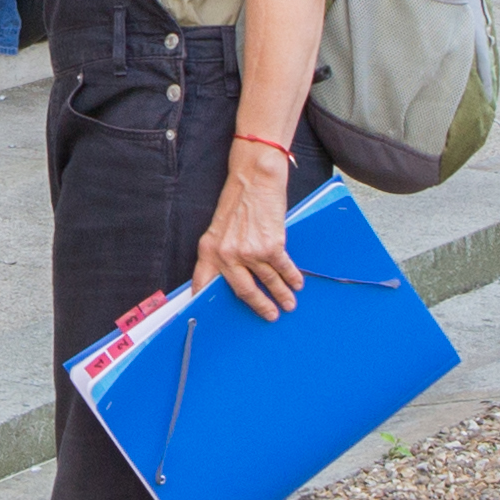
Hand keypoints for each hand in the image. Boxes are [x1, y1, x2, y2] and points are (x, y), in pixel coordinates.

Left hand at [192, 148, 305, 321]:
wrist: (254, 178)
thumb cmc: (238, 201)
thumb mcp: (219, 228)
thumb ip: (220, 252)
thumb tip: (229, 278)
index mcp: (209, 249)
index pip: (203, 283)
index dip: (204, 303)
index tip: (209, 321)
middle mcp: (226, 254)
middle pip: (243, 291)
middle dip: (259, 306)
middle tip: (269, 315)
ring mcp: (249, 252)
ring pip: (268, 282)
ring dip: (281, 295)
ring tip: (288, 304)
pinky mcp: (270, 246)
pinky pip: (283, 269)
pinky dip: (292, 278)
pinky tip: (297, 284)